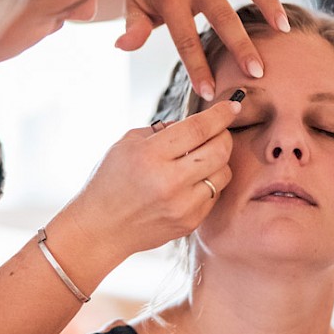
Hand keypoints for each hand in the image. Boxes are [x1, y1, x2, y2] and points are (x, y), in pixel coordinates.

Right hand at [53, 98, 241, 265]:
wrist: (101, 228)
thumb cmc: (110, 181)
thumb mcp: (126, 145)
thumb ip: (162, 130)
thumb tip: (196, 123)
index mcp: (150, 156)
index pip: (198, 129)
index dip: (220, 114)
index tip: (233, 104)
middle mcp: (169, 182)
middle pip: (219, 150)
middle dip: (224, 135)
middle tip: (217, 131)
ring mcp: (182, 205)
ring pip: (223, 173)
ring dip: (218, 160)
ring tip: (200, 158)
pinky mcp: (189, 222)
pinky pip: (214, 195)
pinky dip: (208, 182)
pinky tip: (192, 180)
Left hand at [113, 0, 287, 100]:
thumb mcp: (133, 6)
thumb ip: (133, 27)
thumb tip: (123, 46)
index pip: (185, 37)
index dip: (196, 67)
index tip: (209, 93)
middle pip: (221, 13)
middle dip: (240, 44)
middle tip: (257, 72)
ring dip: (267, 1)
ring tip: (283, 28)